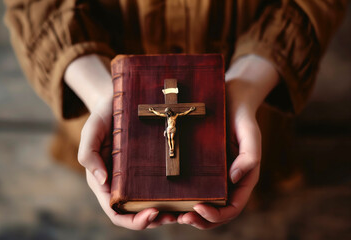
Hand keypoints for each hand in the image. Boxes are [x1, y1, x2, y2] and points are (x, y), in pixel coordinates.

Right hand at [79, 97, 175, 228]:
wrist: (117, 101)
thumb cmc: (102, 115)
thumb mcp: (91, 130)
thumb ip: (88, 155)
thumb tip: (102, 182)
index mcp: (103, 181)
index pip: (115, 211)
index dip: (133, 219)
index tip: (153, 213)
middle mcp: (119, 183)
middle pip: (134, 214)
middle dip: (153, 220)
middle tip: (174, 217)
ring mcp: (133, 177)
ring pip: (147, 205)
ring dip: (164, 214)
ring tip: (182, 212)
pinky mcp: (145, 168)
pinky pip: (156, 187)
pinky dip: (168, 197)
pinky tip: (183, 195)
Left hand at [178, 55, 278, 228]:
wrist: (231, 97)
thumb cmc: (243, 116)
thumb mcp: (250, 133)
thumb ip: (250, 157)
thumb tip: (235, 179)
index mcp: (242, 179)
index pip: (232, 208)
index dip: (217, 215)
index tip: (199, 209)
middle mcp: (227, 181)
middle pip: (215, 212)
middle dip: (200, 220)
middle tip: (181, 218)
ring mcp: (214, 175)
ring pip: (202, 203)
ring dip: (188, 213)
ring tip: (172, 214)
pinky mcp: (201, 166)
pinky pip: (192, 185)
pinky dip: (182, 194)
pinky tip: (168, 194)